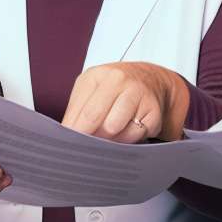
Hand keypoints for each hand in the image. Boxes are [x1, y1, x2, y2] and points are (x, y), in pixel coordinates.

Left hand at [62, 62, 189, 142]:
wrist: (149, 79)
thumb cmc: (113, 88)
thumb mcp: (92, 89)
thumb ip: (78, 109)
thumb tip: (68, 135)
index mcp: (97, 75)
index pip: (79, 110)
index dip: (72, 131)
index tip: (68, 144)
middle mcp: (118, 80)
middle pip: (95, 119)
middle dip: (88, 136)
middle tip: (85, 146)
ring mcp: (137, 94)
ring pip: (113, 129)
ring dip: (108, 138)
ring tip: (108, 134)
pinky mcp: (152, 112)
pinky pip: (133, 136)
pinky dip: (126, 139)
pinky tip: (125, 131)